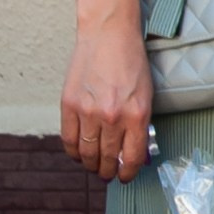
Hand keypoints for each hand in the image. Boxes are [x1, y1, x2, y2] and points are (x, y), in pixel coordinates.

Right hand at [61, 20, 153, 182]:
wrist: (108, 35)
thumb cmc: (131, 62)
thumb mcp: (146, 95)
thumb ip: (139, 124)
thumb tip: (132, 151)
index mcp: (136, 116)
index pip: (132, 158)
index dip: (128, 173)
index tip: (125, 177)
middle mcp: (112, 117)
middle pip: (108, 159)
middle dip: (108, 172)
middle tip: (108, 175)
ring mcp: (88, 111)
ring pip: (86, 153)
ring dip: (90, 165)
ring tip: (94, 167)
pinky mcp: (69, 104)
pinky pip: (68, 138)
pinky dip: (73, 151)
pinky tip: (78, 154)